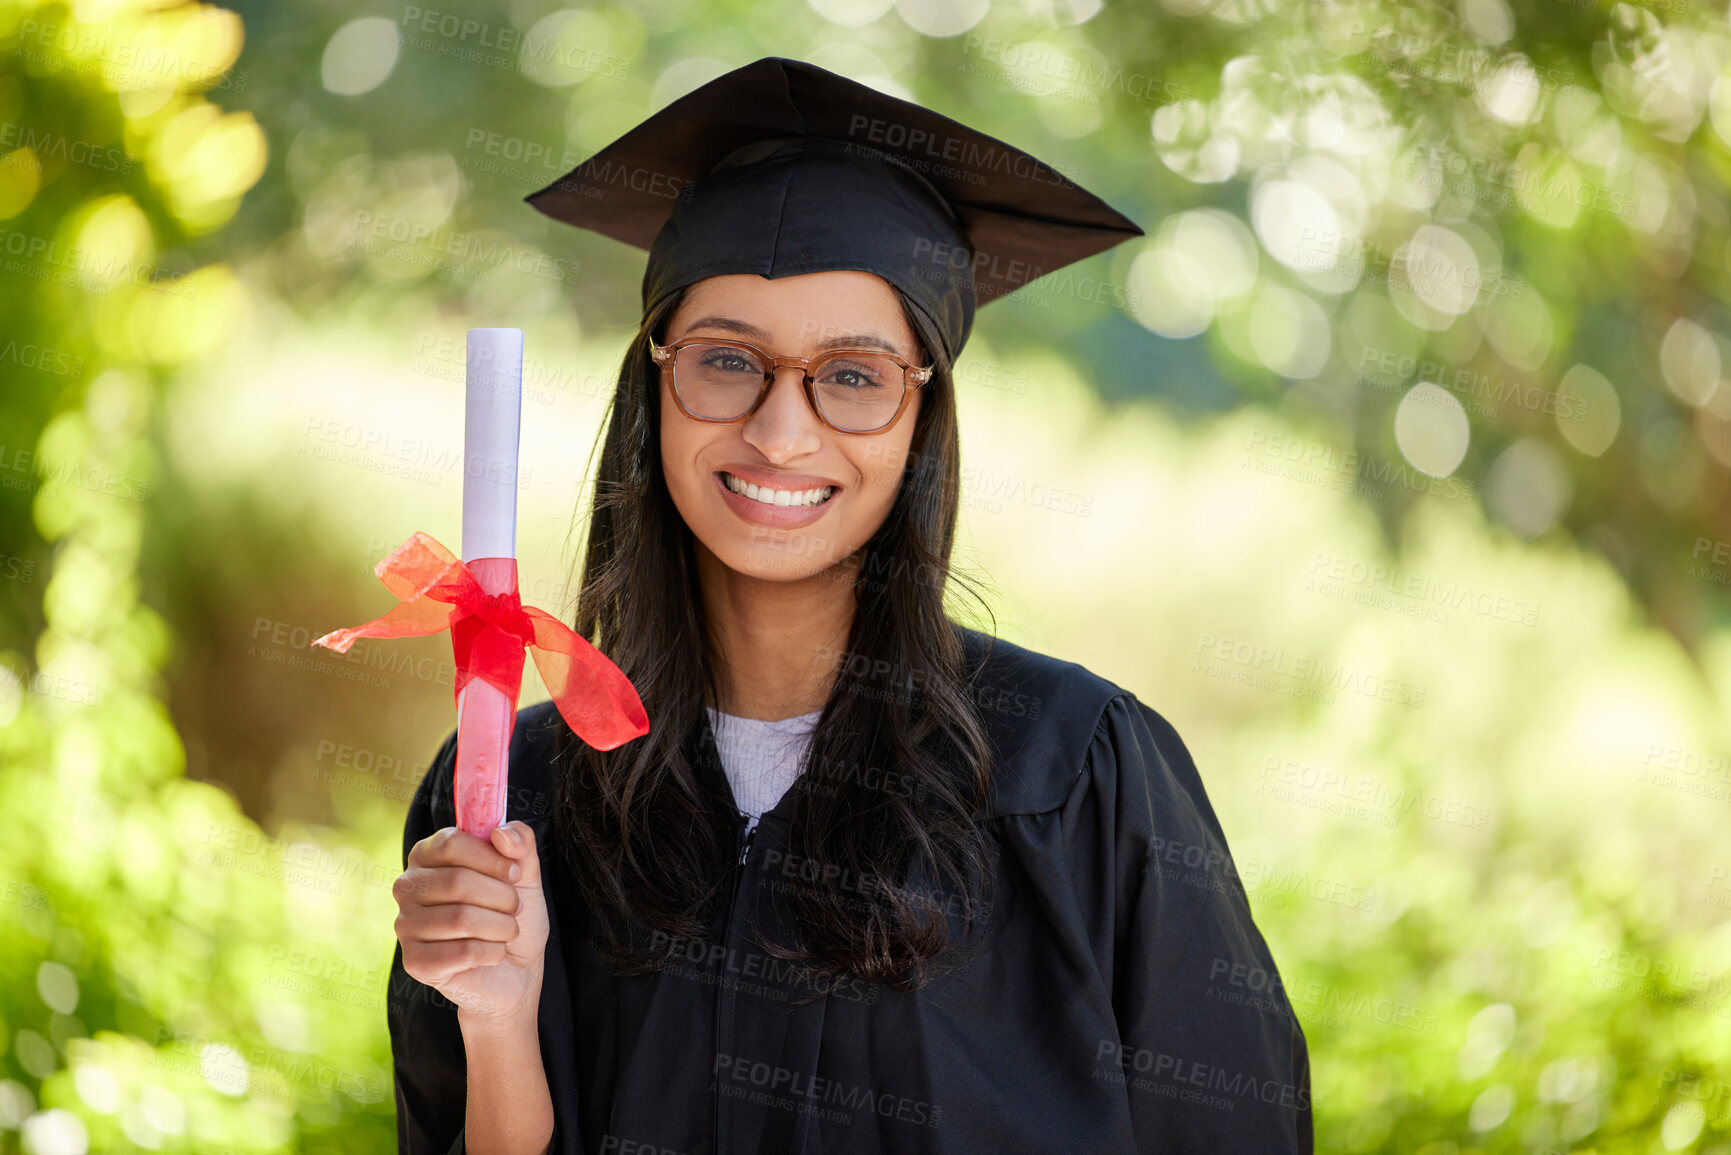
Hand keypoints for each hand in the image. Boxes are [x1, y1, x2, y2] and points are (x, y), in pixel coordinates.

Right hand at [393, 821, 549, 1023]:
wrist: (514, 971)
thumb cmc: (511, 915)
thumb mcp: (525, 873)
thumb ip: (520, 843)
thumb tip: (502, 832)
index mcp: (428, 855)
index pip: (451, 843)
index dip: (491, 857)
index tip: (515, 872)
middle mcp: (408, 887)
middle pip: (456, 881)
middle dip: (501, 896)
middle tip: (515, 908)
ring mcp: (406, 925)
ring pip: (461, 918)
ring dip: (501, 926)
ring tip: (508, 930)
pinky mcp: (414, 962)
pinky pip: (462, 952)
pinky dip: (493, 952)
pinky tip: (494, 953)